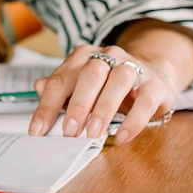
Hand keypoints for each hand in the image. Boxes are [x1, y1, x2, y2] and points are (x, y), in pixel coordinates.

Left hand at [27, 44, 178, 144]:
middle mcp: (108, 57)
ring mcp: (133, 67)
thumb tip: (38, 87)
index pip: (61, 80)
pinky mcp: (154, 84)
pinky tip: (121, 136)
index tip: (37, 131)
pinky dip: (132, 121)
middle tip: (69, 132)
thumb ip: (61, 89)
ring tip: (93, 133)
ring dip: (104, 109)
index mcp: (84, 57)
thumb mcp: (82, 87)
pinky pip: (145, 100)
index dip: (47, 106)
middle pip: (90, 75)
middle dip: (77, 105)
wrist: (152, 77)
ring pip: (118, 80)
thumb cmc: (110, 86)